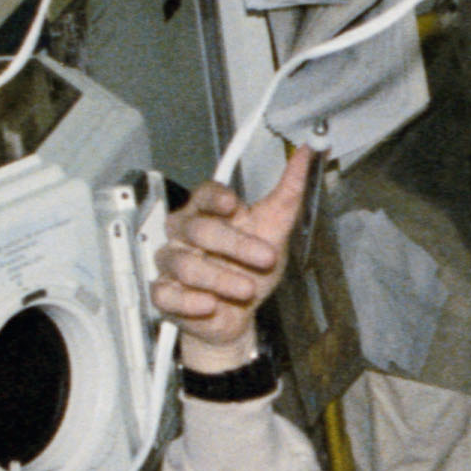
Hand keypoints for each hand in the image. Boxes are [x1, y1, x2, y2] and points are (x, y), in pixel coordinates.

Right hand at [151, 144, 313, 367]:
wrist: (240, 315)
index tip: (234, 204)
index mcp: (208, 211)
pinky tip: (209, 304)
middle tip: (265, 258)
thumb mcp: (275, 230)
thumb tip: (305, 154)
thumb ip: (289, 193)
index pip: (204, 194)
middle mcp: (185, 234)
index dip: (216, 197)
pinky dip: (189, 301)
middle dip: (235, 244)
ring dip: (219, 278)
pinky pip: (167, 294)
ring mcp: (172, 263)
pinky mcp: (165, 294)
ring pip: (184, 264)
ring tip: (246, 289)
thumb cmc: (251, 268)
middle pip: (199, 229)